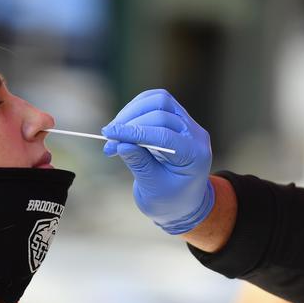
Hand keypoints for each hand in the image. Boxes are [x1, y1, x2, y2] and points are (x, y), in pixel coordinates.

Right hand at [101, 89, 214, 234]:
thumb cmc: (169, 201)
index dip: (133, 132)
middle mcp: (195, 134)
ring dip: (132, 111)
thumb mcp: (153, 188)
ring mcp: (187, 123)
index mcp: (194, 155)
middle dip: (130, 123)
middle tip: (108, 139)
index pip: (163, 134)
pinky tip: (123, 124)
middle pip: (161, 112)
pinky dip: (136, 108)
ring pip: (159, 100)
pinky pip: (155, 101)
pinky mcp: (176, 118)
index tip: (109, 135)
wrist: (182, 202)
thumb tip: (121, 143)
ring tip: (114, 131)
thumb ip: (139, 165)